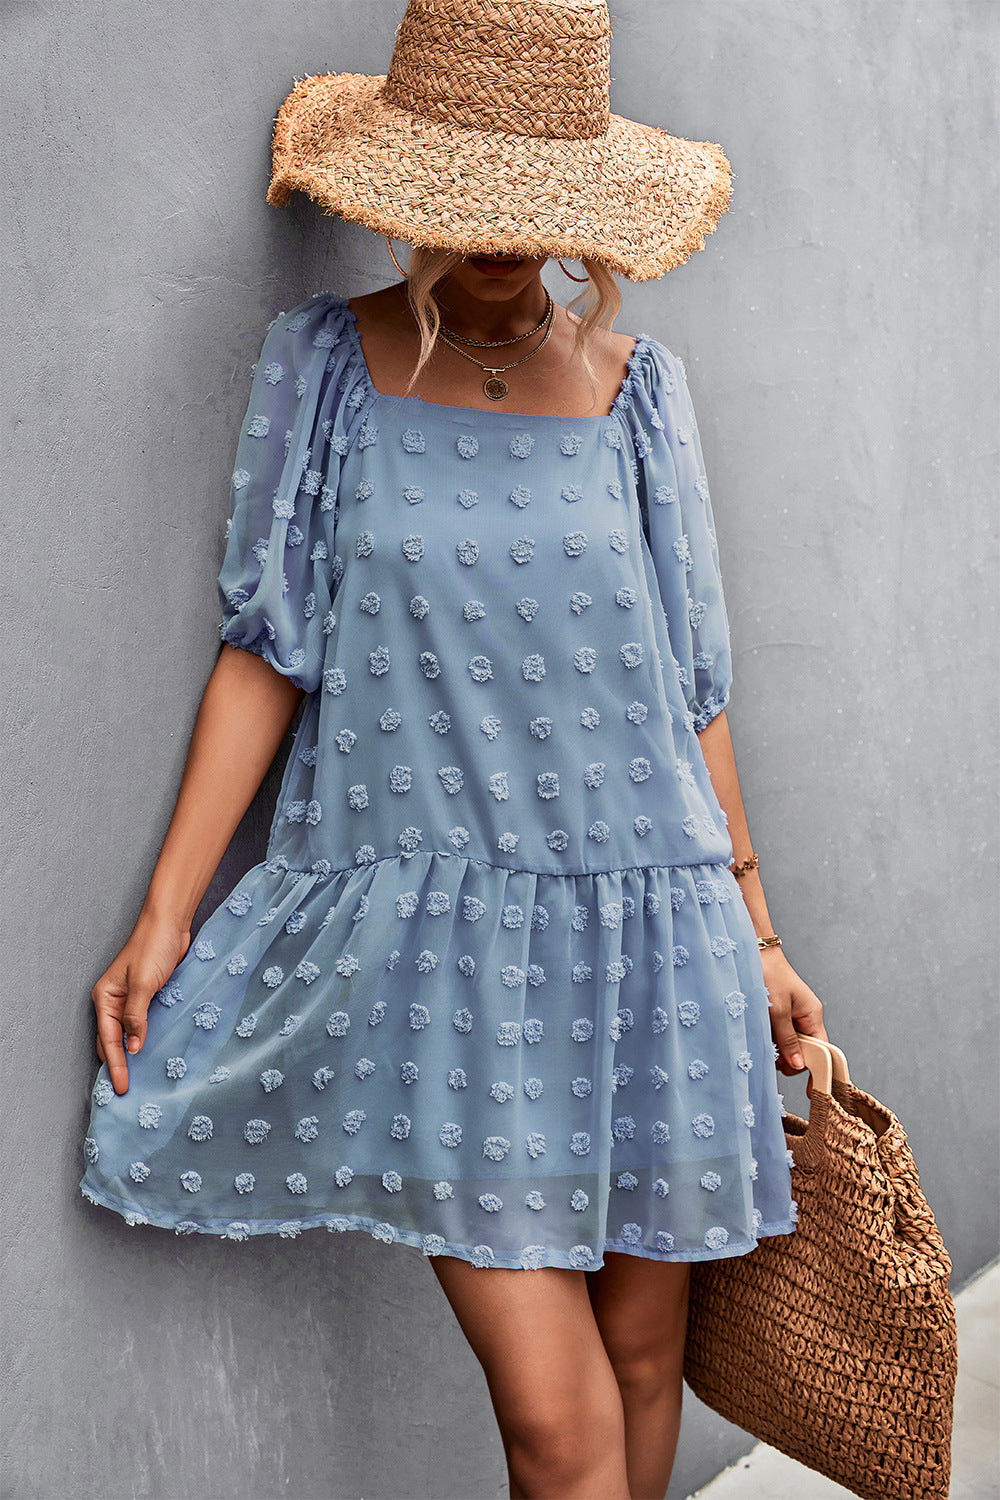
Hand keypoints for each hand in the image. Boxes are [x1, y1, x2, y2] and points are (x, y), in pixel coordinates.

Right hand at [92, 912, 189, 1094]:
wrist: (170, 923)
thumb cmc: (153, 947)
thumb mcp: (143, 983)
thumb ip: (137, 1016)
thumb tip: (133, 1048)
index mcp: (105, 998)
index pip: (108, 1040)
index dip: (115, 1065)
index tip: (122, 1088)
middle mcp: (114, 1001)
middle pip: (112, 1041)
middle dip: (118, 1066)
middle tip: (127, 1092)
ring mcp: (131, 1000)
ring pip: (127, 1035)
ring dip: (132, 1055)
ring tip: (139, 1080)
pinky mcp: (149, 997)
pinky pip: (143, 1025)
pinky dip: (145, 1040)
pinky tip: (153, 1054)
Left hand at [759, 946, 827, 1085]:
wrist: (753, 952)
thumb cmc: (768, 975)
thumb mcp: (776, 1010)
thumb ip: (787, 1039)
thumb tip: (798, 1066)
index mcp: (813, 1016)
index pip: (822, 1051)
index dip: (819, 1071)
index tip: (814, 1092)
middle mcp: (806, 1018)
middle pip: (805, 1051)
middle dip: (790, 1059)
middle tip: (773, 1057)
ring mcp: (793, 1017)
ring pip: (790, 1045)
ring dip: (777, 1048)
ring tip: (763, 1039)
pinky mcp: (779, 1015)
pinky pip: (779, 1035)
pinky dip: (770, 1039)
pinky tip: (760, 1033)